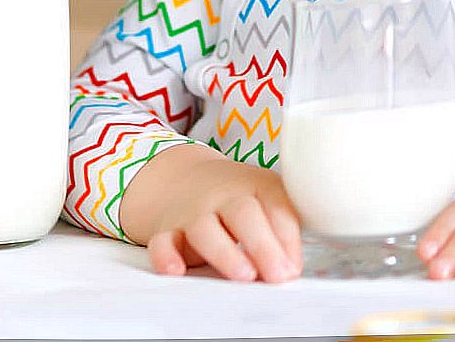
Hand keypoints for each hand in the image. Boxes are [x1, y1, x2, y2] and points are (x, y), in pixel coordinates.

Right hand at [120, 142, 301, 282]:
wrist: (188, 179)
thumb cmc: (239, 200)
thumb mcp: (268, 201)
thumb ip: (282, 232)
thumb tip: (290, 270)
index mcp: (256, 186)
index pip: (277, 207)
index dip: (288, 239)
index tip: (292, 268)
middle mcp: (224, 197)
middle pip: (243, 214)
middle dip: (262, 245)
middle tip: (277, 274)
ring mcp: (194, 213)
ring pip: (205, 230)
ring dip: (224, 253)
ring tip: (243, 275)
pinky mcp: (168, 231)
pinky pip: (162, 242)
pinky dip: (166, 256)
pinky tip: (176, 270)